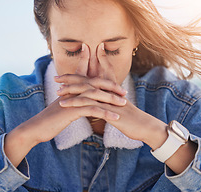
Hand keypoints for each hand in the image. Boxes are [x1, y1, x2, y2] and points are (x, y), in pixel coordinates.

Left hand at [56, 45, 196, 174]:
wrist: (144, 126)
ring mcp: (108, 100)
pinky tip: (65, 104)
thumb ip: (106, 103)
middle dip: (71, 78)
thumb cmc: (130, 119)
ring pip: (87, 91)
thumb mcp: (116, 108)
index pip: (92, 78)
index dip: (79, 75)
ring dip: (71, 90)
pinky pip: (90, 105)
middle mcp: (108, 92)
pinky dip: (76, 103)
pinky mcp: (109, 110)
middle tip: (57, 78)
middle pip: (88, 81)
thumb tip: (95, 106)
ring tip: (57, 91)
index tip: (65, 75)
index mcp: (109, 89)